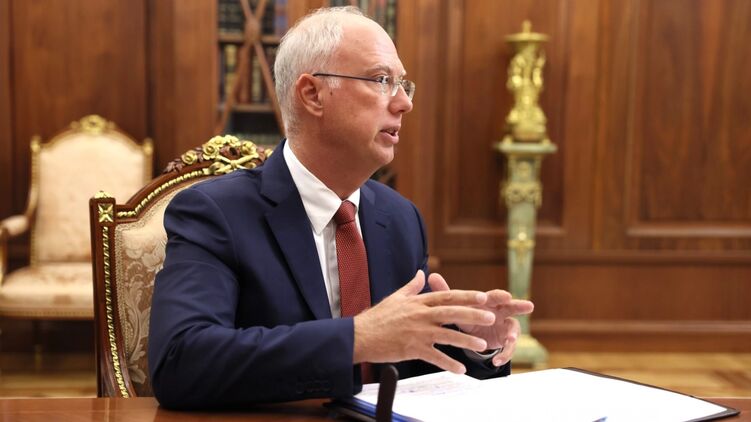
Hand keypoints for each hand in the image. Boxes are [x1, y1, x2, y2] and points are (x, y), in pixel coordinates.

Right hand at [353, 270, 496, 373]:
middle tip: (491, 317)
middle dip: (473, 315)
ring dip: (466, 341)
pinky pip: (435, 357)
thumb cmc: (377, 317)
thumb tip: (422, 273)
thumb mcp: (396, 297)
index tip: (483, 297)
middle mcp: (420, 315)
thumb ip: (412, 286)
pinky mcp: (412, 349)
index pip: (447, 296)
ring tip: (483, 346)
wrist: (361, 336)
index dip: (466, 296)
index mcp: (418, 302)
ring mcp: (417, 332)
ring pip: (447, 336)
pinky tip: (461, 369)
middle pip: (452, 313)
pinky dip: (449, 363)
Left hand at [428, 273, 533, 366]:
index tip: (506, 295)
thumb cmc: (467, 314)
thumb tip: (432, 276)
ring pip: (514, 330)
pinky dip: (504, 355)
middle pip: (513, 307)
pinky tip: (497, 361)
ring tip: (509, 340)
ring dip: (513, 335)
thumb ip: (446, 293)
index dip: (500, 296)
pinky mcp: (506, 341)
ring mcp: (506, 327)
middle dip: (520, 306)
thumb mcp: (456, 306)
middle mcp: (501, 312)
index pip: (495, 296)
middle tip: (528, 306)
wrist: (473, 333)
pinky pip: (509, 349)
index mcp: (489, 302)